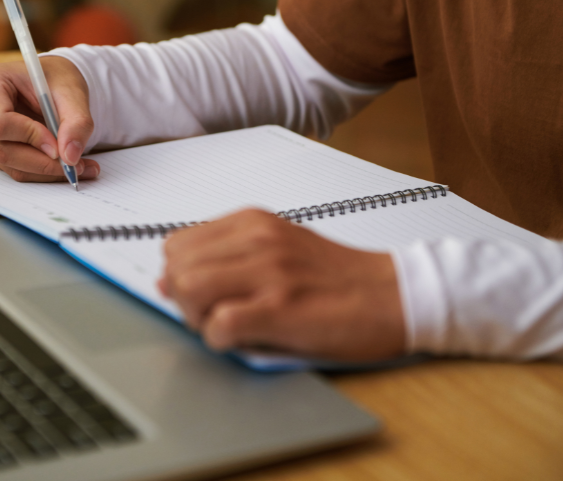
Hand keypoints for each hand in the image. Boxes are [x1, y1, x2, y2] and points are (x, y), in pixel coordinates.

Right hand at [0, 57, 99, 181]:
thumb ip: (76, 122)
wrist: (52, 84)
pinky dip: (42, 172)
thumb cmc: (57, 80)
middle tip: (77, 166)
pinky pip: (14, 168)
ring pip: (9, 163)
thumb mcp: (73, 93)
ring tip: (80, 167)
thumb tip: (70, 156)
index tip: (58, 146)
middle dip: (42, 162)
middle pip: (1, 148)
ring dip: (45, 171)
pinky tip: (65, 166)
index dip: (29, 138)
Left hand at [159, 209, 405, 361]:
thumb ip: (225, 258)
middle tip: (212, 315)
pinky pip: (219, 324)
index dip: (181, 275)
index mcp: (253, 222)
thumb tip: (168, 280)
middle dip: (183, 298)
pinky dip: (221, 340)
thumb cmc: (336, 278)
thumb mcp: (277, 250)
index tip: (203, 294)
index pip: (177, 244)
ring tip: (227, 326)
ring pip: (189, 288)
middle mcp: (258, 239)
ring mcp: (270, 271)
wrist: (393, 295)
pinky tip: (244, 339)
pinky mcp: (282, 307)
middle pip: (177, 266)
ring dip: (198, 318)